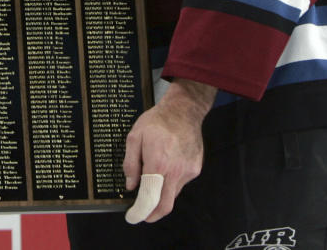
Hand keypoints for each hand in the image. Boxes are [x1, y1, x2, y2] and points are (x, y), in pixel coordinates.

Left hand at [122, 80, 215, 223]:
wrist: (183, 110)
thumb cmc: (157, 121)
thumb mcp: (134, 137)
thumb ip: (131, 164)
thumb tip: (131, 185)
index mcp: (158, 163)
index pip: (149, 198)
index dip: (140, 211)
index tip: (133, 216)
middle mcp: (175, 171)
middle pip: (165, 206)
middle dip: (152, 214)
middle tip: (142, 214)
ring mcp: (188, 171)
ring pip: (173, 195)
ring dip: (161, 195)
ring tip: (152, 182)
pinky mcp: (195, 169)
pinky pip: (181, 183)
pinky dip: (171, 183)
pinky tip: (166, 169)